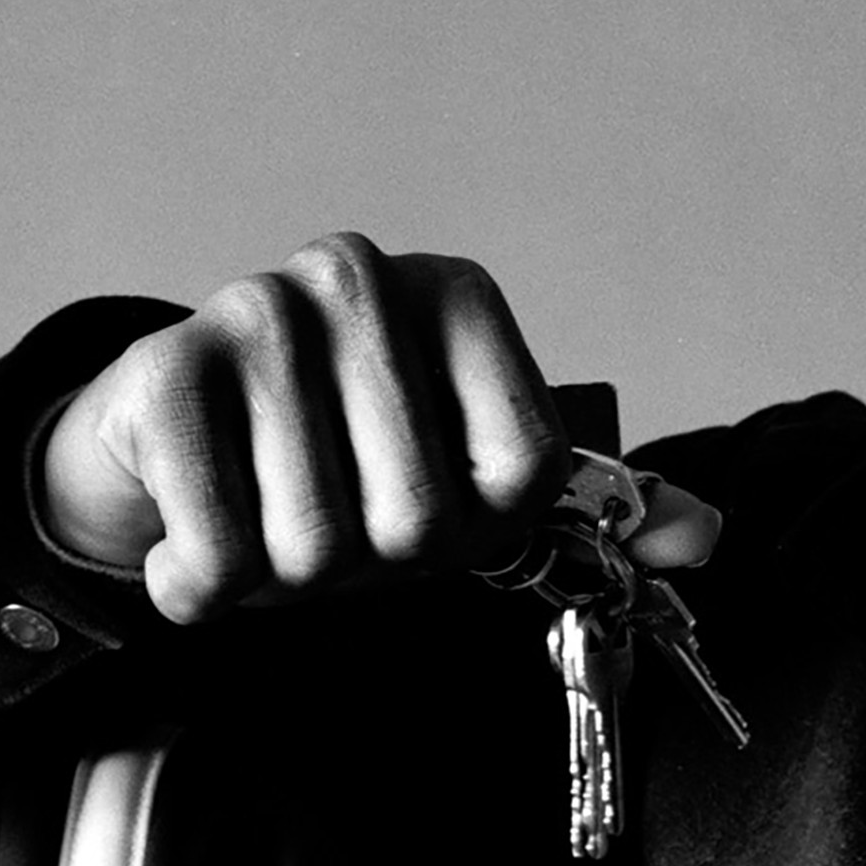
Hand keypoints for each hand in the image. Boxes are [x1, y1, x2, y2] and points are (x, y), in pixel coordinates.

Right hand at [27, 234, 722, 625]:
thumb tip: (702, 537)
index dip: (477, 531)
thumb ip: (585, 510)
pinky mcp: (163, 368)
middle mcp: (363, 276)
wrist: (163, 448)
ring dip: (285, 582)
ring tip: (263, 526)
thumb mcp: (463, 485)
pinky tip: (198, 545)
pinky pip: (223, 555)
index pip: (526, 474)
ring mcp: (258, 308)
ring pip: (316, 547)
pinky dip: (208, 589)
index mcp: (458, 296)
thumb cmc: (337, 469)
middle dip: (370, 566)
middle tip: (332, 530)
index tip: (433, 514)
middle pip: (418, 524)